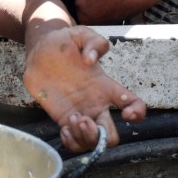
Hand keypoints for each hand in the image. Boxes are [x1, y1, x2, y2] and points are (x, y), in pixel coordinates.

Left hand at [23, 25, 146, 152]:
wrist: (39, 50)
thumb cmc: (64, 42)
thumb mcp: (81, 34)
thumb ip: (94, 42)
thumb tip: (91, 59)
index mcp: (106, 86)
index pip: (133, 103)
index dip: (137, 113)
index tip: (127, 114)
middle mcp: (96, 104)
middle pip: (112, 134)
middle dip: (101, 135)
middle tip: (83, 119)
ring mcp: (80, 113)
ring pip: (92, 142)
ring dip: (84, 137)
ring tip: (71, 120)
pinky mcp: (63, 118)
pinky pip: (73, 142)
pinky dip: (71, 142)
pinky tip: (64, 130)